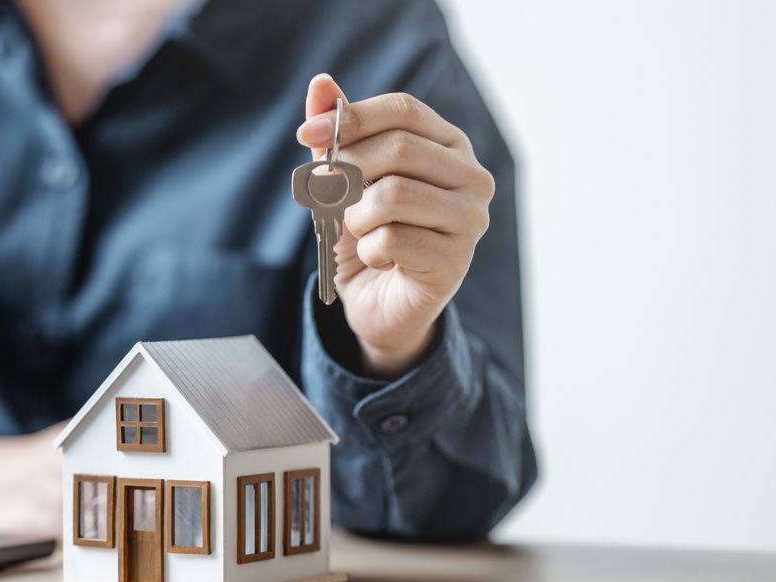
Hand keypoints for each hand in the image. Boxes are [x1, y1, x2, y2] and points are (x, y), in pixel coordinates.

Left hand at [297, 74, 494, 378]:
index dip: (351, 117)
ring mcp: (470, 220)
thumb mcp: (344, 181)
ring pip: (393, 195)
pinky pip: (393, 240)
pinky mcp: (456, 261)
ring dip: (355, 217)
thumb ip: (337, 135)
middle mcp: (472, 177)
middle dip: (347, 173)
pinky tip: (378, 258)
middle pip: (398, 149)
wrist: (378, 303)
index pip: (404, 110)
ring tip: (358, 232)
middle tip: (328, 200)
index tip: (304, 136)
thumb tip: (320, 84)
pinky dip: (368, 250)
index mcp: (449, 145)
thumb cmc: (368, 234)